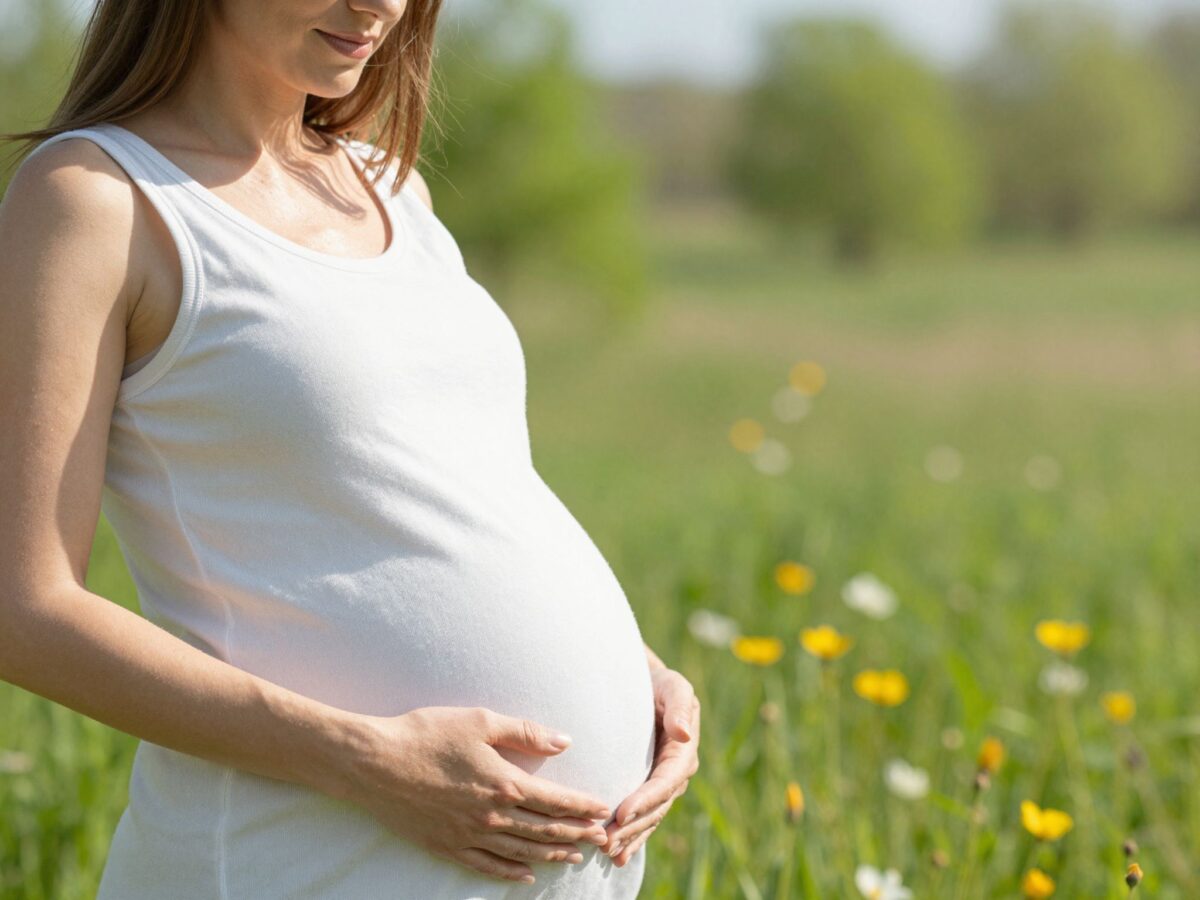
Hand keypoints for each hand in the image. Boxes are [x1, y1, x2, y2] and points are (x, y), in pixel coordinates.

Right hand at [344, 706, 613, 883]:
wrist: (373, 763)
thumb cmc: (426, 734)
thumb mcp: (480, 721)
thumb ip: (525, 732)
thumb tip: (565, 741)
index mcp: (504, 783)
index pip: (555, 801)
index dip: (582, 807)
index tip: (603, 811)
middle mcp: (491, 815)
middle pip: (544, 830)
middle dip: (575, 834)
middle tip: (601, 838)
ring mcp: (468, 835)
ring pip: (520, 851)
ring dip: (550, 854)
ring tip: (573, 856)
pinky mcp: (445, 846)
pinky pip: (486, 866)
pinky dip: (510, 872)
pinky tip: (525, 876)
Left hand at [604, 666, 700, 865]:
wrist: (647, 687)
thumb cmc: (659, 684)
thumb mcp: (673, 687)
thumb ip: (679, 706)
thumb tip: (683, 733)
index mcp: (684, 753)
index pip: (665, 782)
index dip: (645, 800)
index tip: (623, 813)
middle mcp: (676, 774)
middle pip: (655, 807)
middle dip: (633, 826)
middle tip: (607, 842)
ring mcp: (663, 785)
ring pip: (648, 818)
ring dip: (630, 837)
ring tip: (609, 853)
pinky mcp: (649, 790)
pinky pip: (643, 818)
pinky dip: (632, 837)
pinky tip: (618, 857)